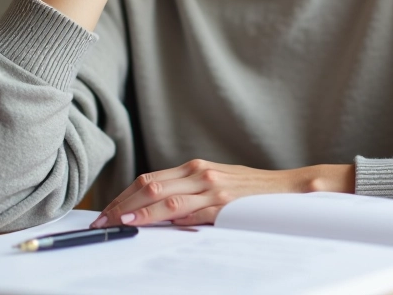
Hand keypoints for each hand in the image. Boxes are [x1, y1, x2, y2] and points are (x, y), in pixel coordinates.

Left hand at [91, 160, 354, 227]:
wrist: (290, 190)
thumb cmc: (253, 192)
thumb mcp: (218, 185)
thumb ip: (190, 193)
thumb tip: (159, 211)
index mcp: (196, 168)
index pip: (149, 179)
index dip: (124, 195)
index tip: (107, 211)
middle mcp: (199, 173)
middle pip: (149, 185)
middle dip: (122, 204)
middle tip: (102, 221)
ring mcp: (211, 188)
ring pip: (163, 198)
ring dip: (136, 212)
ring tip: (117, 223)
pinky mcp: (223, 204)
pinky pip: (188, 211)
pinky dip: (164, 218)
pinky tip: (148, 223)